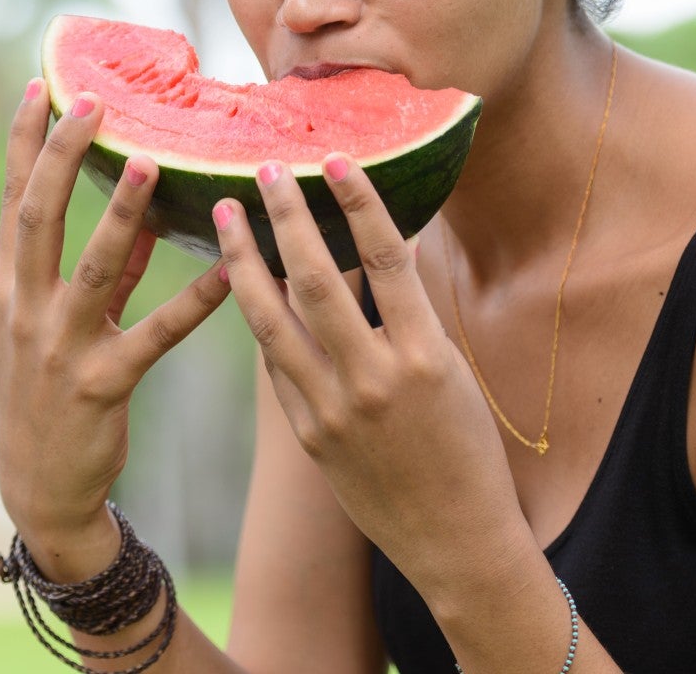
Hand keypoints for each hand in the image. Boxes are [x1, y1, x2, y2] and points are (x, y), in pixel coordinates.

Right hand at [0, 80, 230, 574]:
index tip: (40, 84)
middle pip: (40, 217)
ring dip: (123, 214)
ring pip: (95, 267)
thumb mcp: (52, 326)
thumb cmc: (49, 395)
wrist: (38, 488)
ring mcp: (60, 348)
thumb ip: (96, 270)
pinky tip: (230, 273)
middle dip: (63, 156)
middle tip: (92, 102)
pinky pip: (155, 335)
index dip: (24, 143)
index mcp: (8, 288)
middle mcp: (25, 309)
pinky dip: (194, 302)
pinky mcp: (103, 385)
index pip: (13, 200)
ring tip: (152, 162)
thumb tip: (141, 213)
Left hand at [213, 155, 530, 590]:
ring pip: (273, 321)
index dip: (359, 201)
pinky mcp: (308, 435)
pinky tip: (244, 283)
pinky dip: (261, 319)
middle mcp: (376, 379)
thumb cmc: (469, 449)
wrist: (456, 539)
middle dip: (286, 219)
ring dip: (243, 262)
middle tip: (264, 169)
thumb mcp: (454, 372)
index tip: (336, 157)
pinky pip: (276, 363)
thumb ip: (413, 316)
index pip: (387, 259)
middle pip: (317, 281)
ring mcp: (334, 410)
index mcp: (426, 354)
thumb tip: (382, 247)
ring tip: (227, 216)